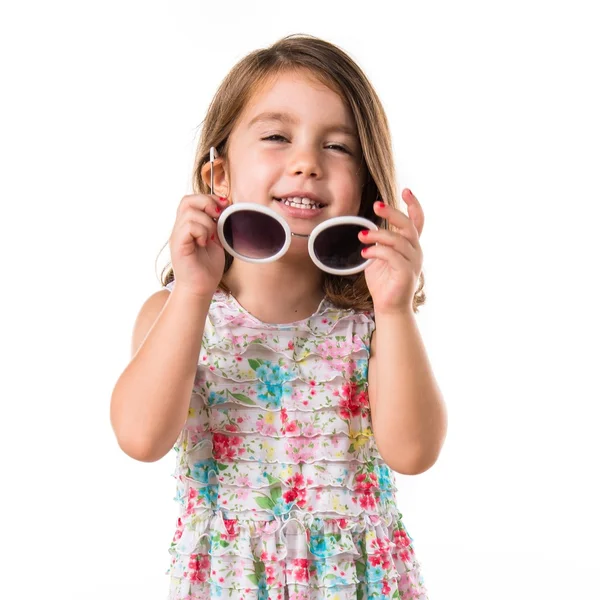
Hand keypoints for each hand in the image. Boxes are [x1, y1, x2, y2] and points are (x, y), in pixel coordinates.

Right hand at [168, 194, 228, 296]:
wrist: (200, 289)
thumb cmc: (207, 269)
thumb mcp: (216, 241)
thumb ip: (216, 225)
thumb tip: (224, 208)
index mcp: (188, 226)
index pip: (192, 200)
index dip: (209, 198)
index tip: (224, 206)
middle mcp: (180, 229)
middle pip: (187, 200)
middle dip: (207, 202)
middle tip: (218, 216)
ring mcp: (177, 236)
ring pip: (190, 212)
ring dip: (207, 223)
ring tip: (210, 238)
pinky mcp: (178, 245)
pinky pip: (188, 226)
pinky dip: (201, 231)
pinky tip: (205, 243)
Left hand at [360, 189, 423, 313]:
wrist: (389, 307)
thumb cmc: (384, 282)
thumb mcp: (380, 257)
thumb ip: (379, 242)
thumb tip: (368, 228)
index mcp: (410, 245)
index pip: (417, 221)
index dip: (413, 205)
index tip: (406, 190)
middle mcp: (415, 251)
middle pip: (407, 225)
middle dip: (392, 212)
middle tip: (376, 205)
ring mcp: (413, 262)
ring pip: (398, 240)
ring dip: (377, 234)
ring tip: (361, 236)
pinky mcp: (406, 273)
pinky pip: (392, 256)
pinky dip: (377, 251)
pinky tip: (365, 254)